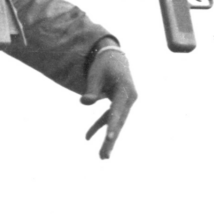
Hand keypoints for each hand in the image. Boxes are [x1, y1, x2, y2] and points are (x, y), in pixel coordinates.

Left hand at [80, 43, 136, 158]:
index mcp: (126, 91)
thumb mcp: (96, 75)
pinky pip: (108, 117)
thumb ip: (91, 89)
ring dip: (107, 139)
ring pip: (115, 123)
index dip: (113, 125)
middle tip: (104, 157)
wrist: (112, 56)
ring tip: (102, 157)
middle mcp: (128, 99)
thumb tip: (84, 102)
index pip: (118, 111)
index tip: (110, 138)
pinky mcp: (118, 104)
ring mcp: (124, 103)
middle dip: (111, 140)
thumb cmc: (104, 64)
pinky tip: (88, 137)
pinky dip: (99, 126)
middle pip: (119, 122)